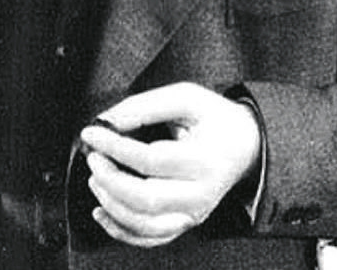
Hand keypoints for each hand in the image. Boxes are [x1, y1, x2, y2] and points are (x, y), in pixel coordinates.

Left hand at [76, 82, 261, 247]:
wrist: (244, 145)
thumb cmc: (214, 120)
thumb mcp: (187, 98)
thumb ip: (146, 106)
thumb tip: (109, 121)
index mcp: (204, 161)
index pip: (150, 161)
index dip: (114, 147)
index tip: (92, 133)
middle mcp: (200, 195)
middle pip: (145, 199)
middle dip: (109, 178)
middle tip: (94, 157)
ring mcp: (193, 214)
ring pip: (144, 225)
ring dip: (110, 203)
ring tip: (96, 178)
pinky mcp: (184, 224)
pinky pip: (149, 238)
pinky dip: (120, 230)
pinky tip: (101, 211)